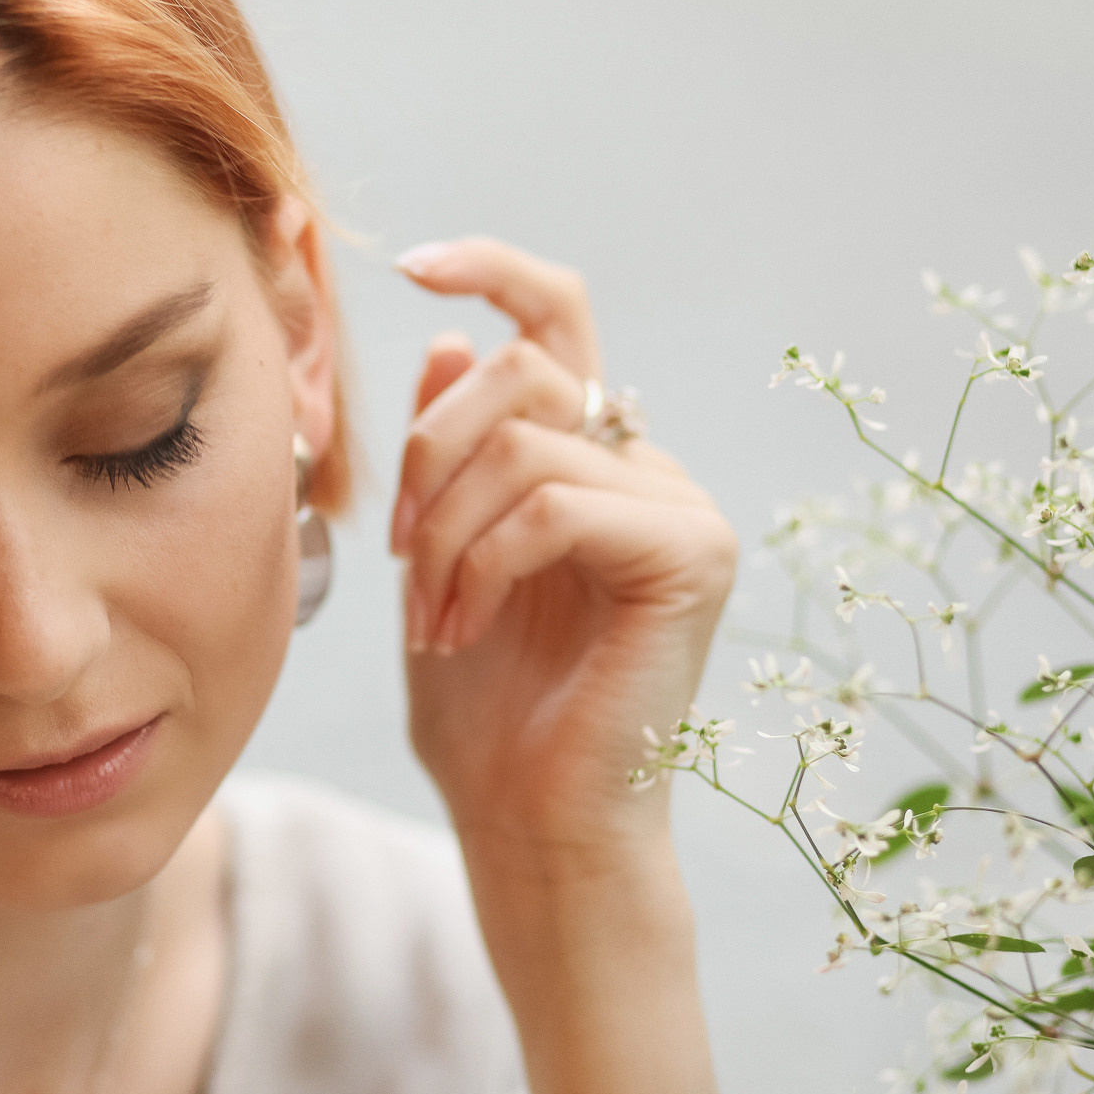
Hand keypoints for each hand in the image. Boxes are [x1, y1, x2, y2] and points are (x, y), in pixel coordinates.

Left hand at [391, 238, 737, 862]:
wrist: (531, 826)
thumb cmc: (483, 713)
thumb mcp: (438, 561)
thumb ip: (449, 456)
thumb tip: (452, 339)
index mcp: (591, 460)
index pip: (558, 317)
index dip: (491, 269)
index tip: (409, 266)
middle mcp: (649, 470)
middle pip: (523, 369)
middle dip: (429, 453)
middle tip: (401, 555)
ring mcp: (680, 509)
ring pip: (526, 442)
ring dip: (446, 530)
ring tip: (433, 615)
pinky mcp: (692, 555)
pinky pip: (556, 503)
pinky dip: (483, 563)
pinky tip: (461, 630)